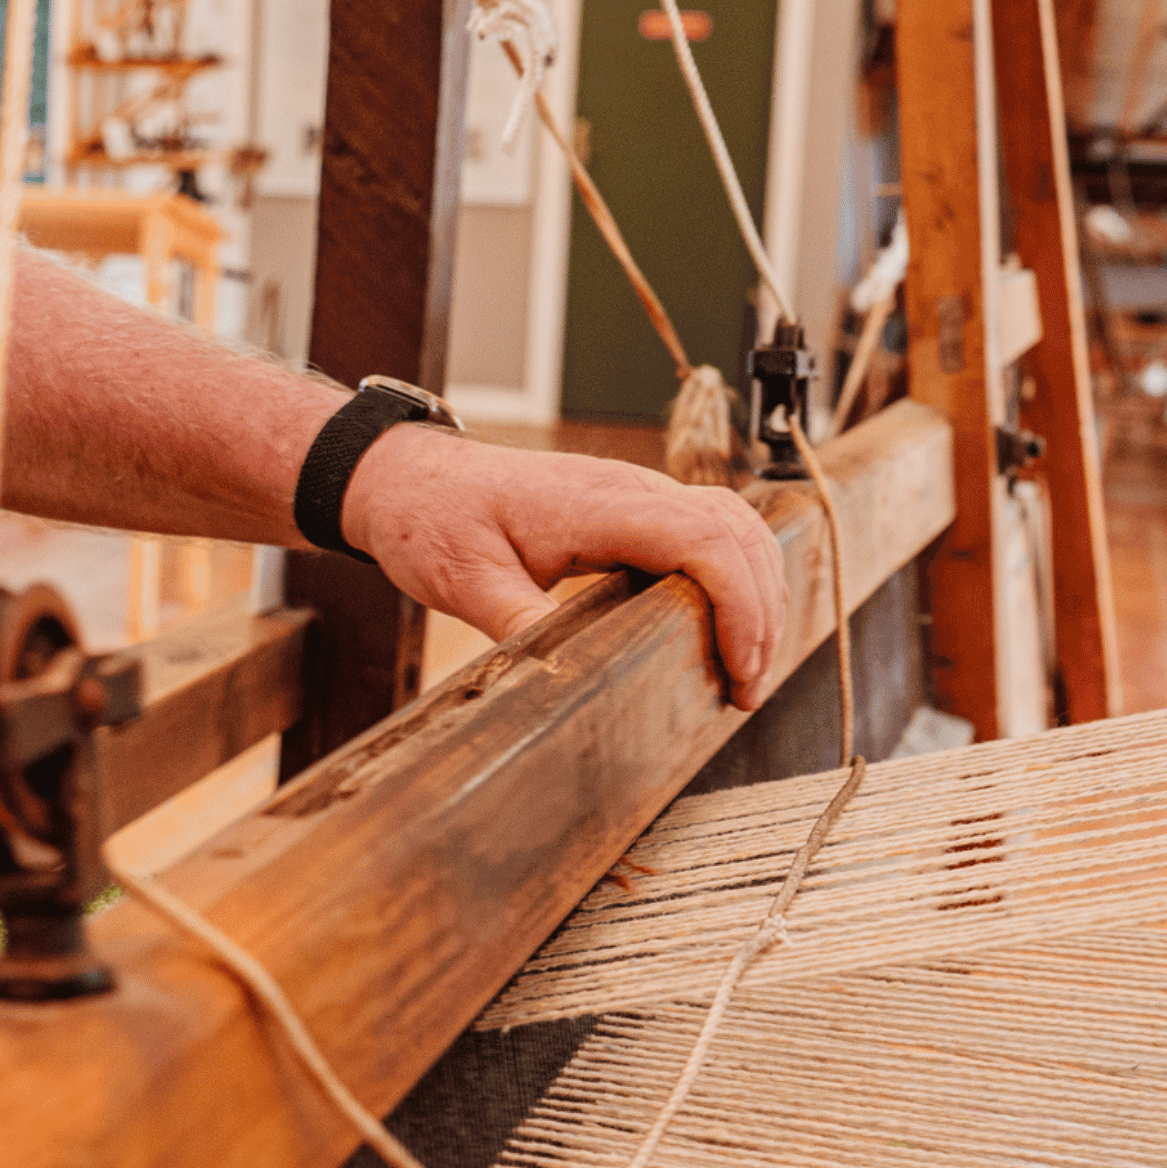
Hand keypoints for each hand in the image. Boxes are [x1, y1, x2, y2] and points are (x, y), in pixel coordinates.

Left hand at [341, 427, 788, 710]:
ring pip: (732, 526)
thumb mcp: (466, 583)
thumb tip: (572, 677)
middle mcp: (628, 488)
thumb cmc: (431, 520)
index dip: (740, 604)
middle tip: (747, 687)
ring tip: (744, 665)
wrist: (406, 480)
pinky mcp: (628, 508)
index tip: (741, 668)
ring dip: (753, 591)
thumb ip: (522, 624)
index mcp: (597, 502)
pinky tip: (720, 624)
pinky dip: (729, 574)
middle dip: (760, 610)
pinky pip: (704, 529)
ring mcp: (633, 493)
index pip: (705, 540)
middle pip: (737, 532)